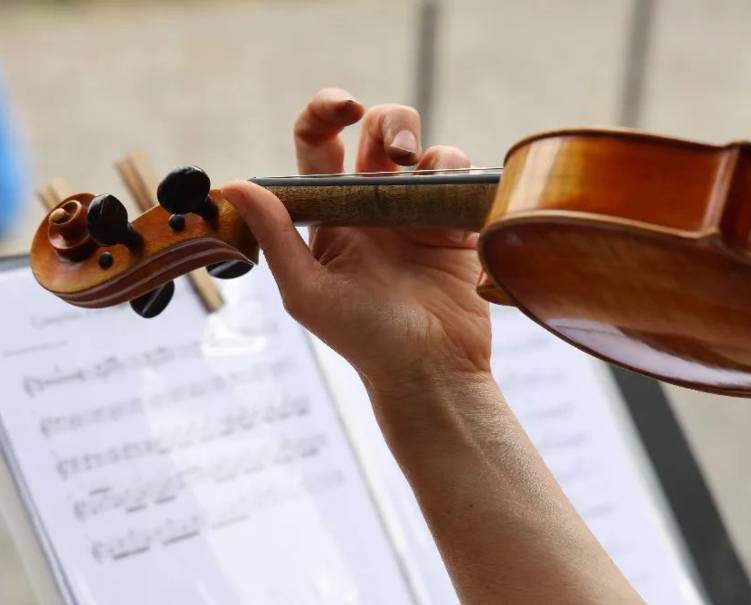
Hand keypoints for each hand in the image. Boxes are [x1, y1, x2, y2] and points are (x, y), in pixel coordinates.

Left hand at [221, 88, 491, 402]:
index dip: (326, 112)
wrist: (431, 371)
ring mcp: (417, 212)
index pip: (320, 144)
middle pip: (379, 132)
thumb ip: (276, 237)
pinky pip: (459, 178)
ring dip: (428, 149)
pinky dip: (458, 177)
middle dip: (391, 123)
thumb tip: (236, 184)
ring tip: (428, 180)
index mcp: (331, 214)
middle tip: (401, 154)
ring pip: (425, 148)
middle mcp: (374, 205)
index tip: (345, 107)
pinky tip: (451, 211)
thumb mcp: (309, 292)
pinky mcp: (454, 223)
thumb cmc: (365, 340)